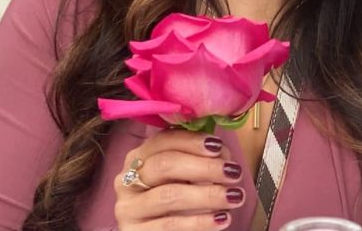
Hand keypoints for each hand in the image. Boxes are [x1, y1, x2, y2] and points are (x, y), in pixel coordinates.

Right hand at [113, 129, 244, 230]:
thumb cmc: (174, 198)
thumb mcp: (181, 175)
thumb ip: (197, 159)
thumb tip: (222, 154)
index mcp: (138, 156)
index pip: (163, 140)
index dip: (192, 141)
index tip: (219, 147)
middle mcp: (127, 179)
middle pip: (165, 165)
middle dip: (203, 167)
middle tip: (233, 173)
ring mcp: (129, 208)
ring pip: (169, 195)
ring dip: (207, 195)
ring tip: (234, 196)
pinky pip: (170, 225)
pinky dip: (200, 222)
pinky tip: (222, 219)